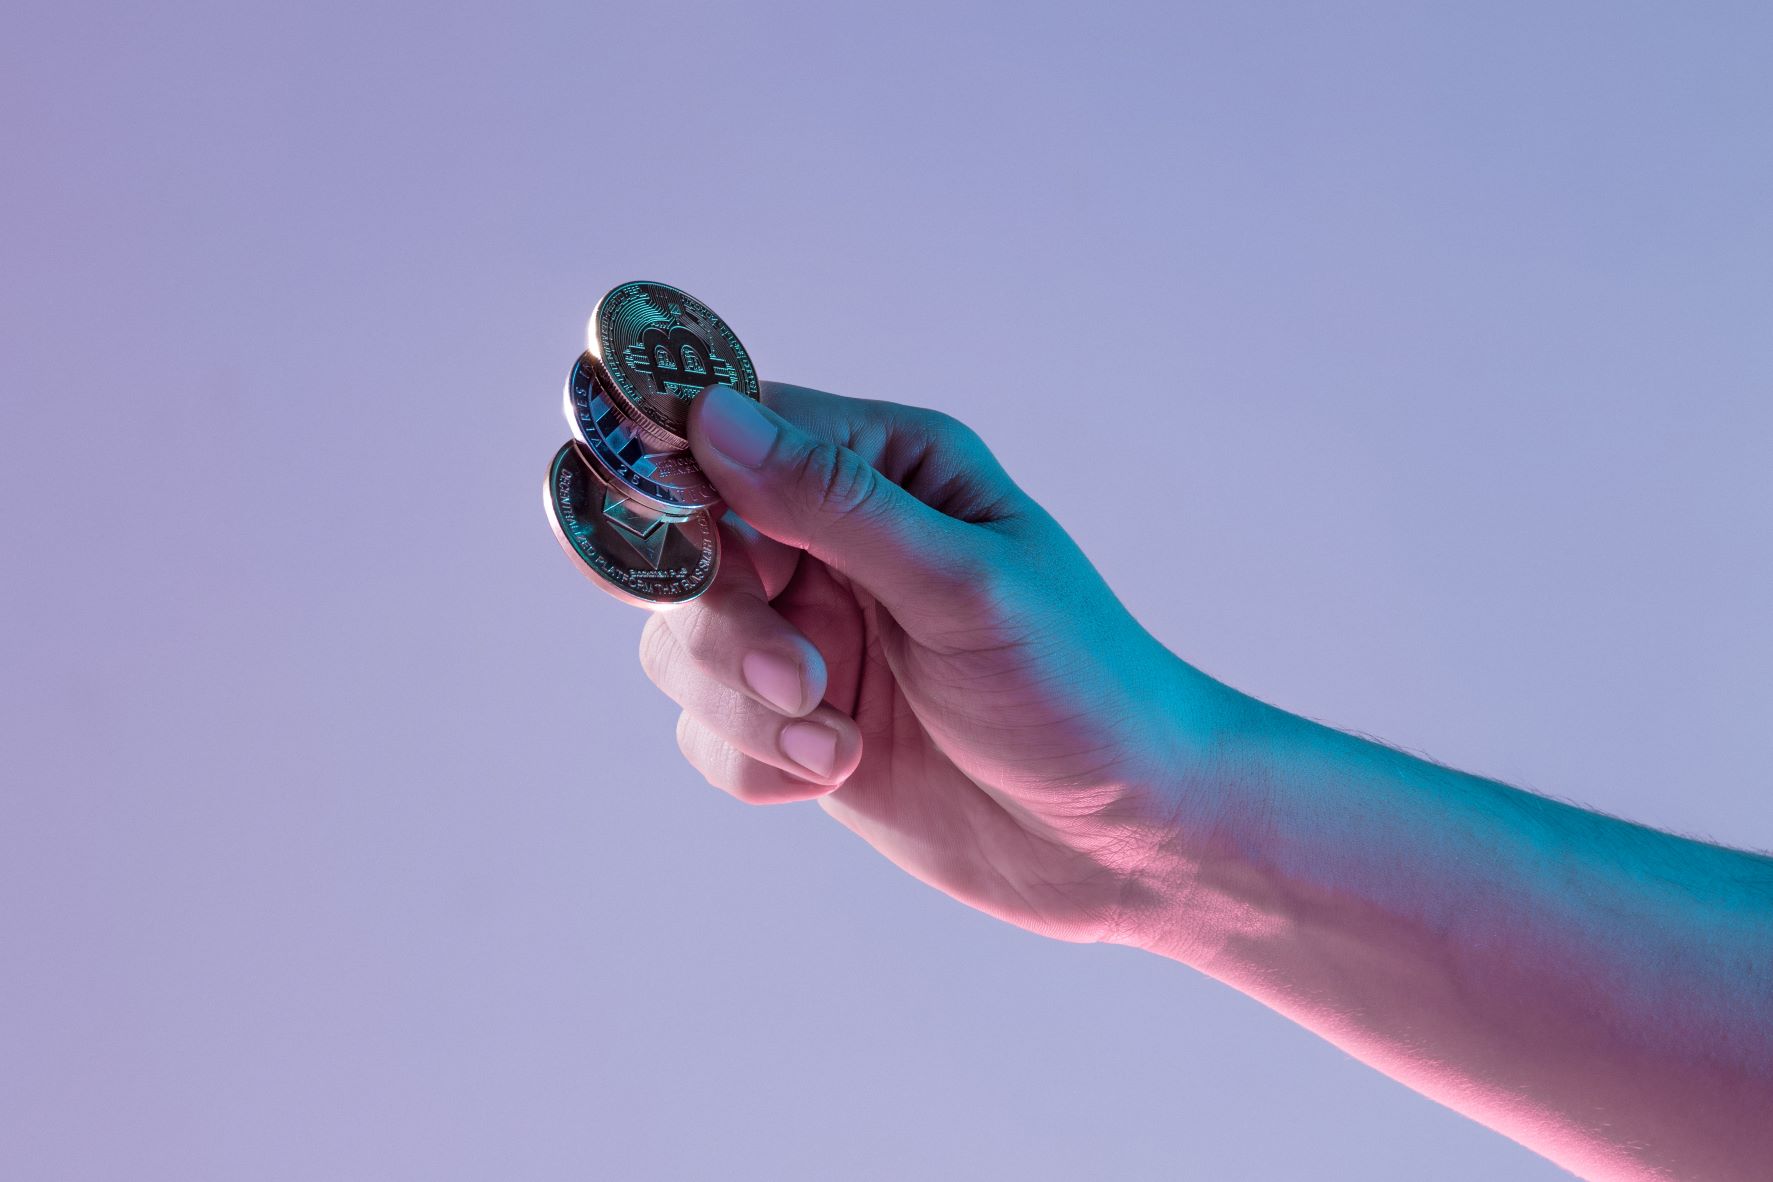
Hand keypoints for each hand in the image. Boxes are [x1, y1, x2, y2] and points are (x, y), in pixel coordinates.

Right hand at [638, 382, 1234, 944]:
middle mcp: (831, 540)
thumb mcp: (964, 584)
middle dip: (725, 627)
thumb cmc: (1080, 687)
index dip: (673, 469)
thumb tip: (710, 415)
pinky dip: (757, 762)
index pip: (734, 429)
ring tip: (838, 746)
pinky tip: (840, 773)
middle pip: (686, 548)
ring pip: (681, 647)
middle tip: (804, 681)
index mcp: (885, 468)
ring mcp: (807, 634)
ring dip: (744, 707)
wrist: (1125, 838)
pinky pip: (707, 732)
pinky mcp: (795, 723)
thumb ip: (832, 504)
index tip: (652, 524)